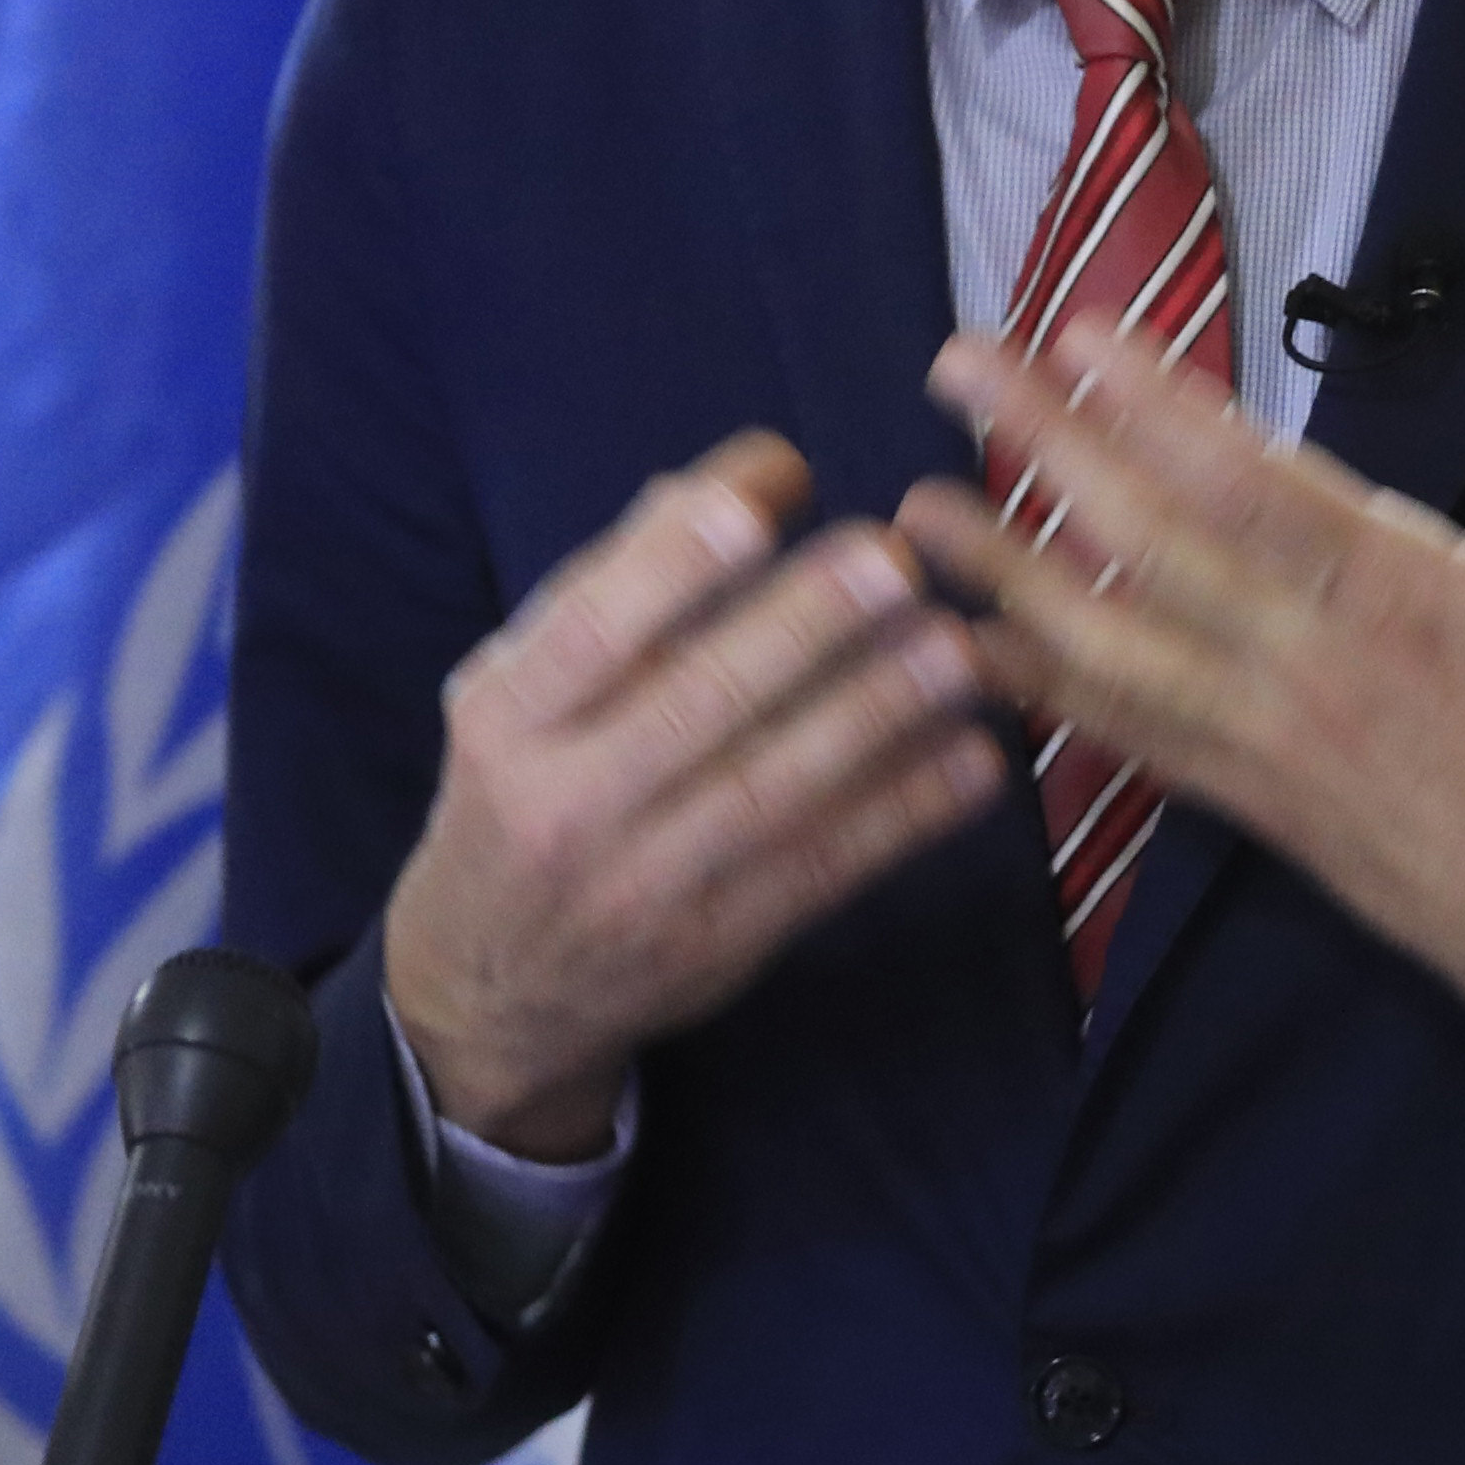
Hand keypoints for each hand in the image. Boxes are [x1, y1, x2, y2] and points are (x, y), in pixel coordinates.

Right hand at [382, 436, 1006, 1160]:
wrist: (491, 990)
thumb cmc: (520, 795)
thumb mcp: (517, 693)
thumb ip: (608, 593)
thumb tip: (712, 488)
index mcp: (506, 718)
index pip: (593, 622)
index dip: (684, 549)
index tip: (777, 475)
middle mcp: (565, 804)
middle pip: (698, 702)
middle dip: (806, 623)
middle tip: (894, 557)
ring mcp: (645, 886)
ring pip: (776, 788)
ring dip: (879, 713)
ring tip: (959, 647)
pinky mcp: (719, 946)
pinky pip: (825, 868)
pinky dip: (905, 813)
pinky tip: (974, 758)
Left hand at [898, 317, 1464, 1094]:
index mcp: (1408, 599)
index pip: (1260, 486)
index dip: (1163, 410)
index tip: (1082, 335)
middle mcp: (1315, 667)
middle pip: (1156, 545)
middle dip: (1048, 452)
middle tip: (955, 366)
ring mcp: (1273, 743)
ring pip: (1117, 646)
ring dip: (1009, 574)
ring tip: (915, 509)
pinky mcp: (1256, 808)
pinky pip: (1133, 743)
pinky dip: (1048, 698)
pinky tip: (976, 653)